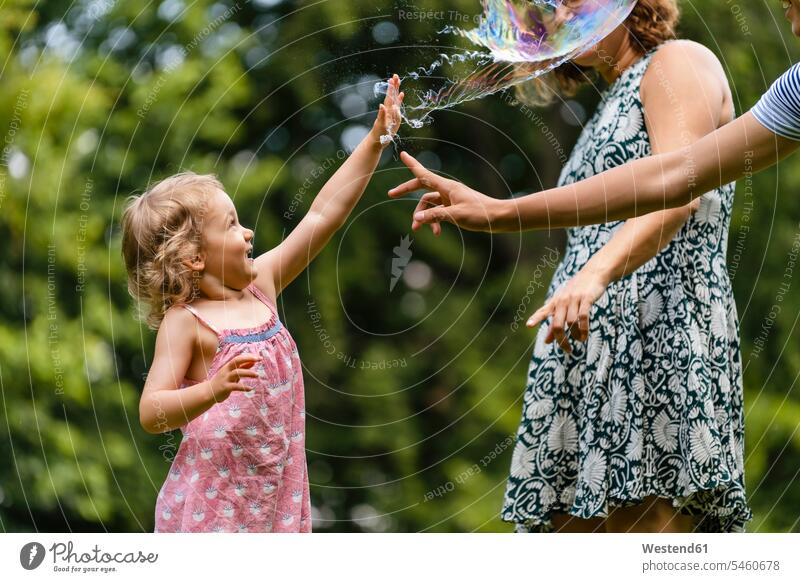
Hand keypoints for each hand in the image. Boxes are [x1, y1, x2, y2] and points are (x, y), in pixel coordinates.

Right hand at [208, 353, 260, 400]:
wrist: (208, 392)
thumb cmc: (222, 382)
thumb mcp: (232, 373)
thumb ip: (242, 368)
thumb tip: (253, 362)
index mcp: (228, 366)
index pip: (239, 358)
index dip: (249, 356)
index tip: (259, 357)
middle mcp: (226, 370)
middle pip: (236, 361)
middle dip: (248, 358)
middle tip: (258, 359)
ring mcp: (225, 379)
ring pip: (237, 372)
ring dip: (248, 373)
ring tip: (257, 375)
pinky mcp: (225, 388)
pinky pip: (236, 386)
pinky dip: (244, 387)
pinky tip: (251, 389)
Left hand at [370, 74, 403, 146]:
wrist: (376, 141)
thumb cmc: (378, 135)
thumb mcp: (381, 126)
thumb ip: (381, 116)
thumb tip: (382, 105)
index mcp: (386, 111)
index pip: (389, 97)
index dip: (391, 89)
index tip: (392, 79)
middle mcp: (388, 110)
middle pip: (392, 95)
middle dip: (394, 86)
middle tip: (395, 75)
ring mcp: (391, 113)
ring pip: (394, 98)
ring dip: (396, 90)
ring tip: (398, 81)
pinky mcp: (394, 116)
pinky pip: (397, 105)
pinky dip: (399, 99)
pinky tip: (401, 94)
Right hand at [387, 151, 502, 234]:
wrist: (498, 217)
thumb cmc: (481, 214)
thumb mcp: (456, 216)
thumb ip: (435, 217)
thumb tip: (417, 219)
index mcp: (447, 187)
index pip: (425, 174)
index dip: (412, 165)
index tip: (403, 154)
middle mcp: (447, 190)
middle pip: (421, 188)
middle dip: (407, 191)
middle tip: (391, 194)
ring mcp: (450, 199)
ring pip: (429, 204)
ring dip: (423, 216)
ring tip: (419, 230)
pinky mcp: (454, 207)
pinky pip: (438, 212)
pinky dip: (435, 221)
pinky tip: (437, 233)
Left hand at [526, 265, 609, 352]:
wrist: (594, 273)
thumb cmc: (577, 291)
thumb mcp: (564, 305)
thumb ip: (554, 323)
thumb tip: (546, 341)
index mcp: (555, 302)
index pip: (543, 311)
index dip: (536, 318)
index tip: (528, 325)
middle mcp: (562, 301)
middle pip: (557, 324)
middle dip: (561, 340)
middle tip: (567, 350)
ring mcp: (574, 299)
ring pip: (571, 322)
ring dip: (576, 335)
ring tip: (580, 340)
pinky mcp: (586, 299)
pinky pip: (583, 317)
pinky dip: (583, 329)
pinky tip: (584, 336)